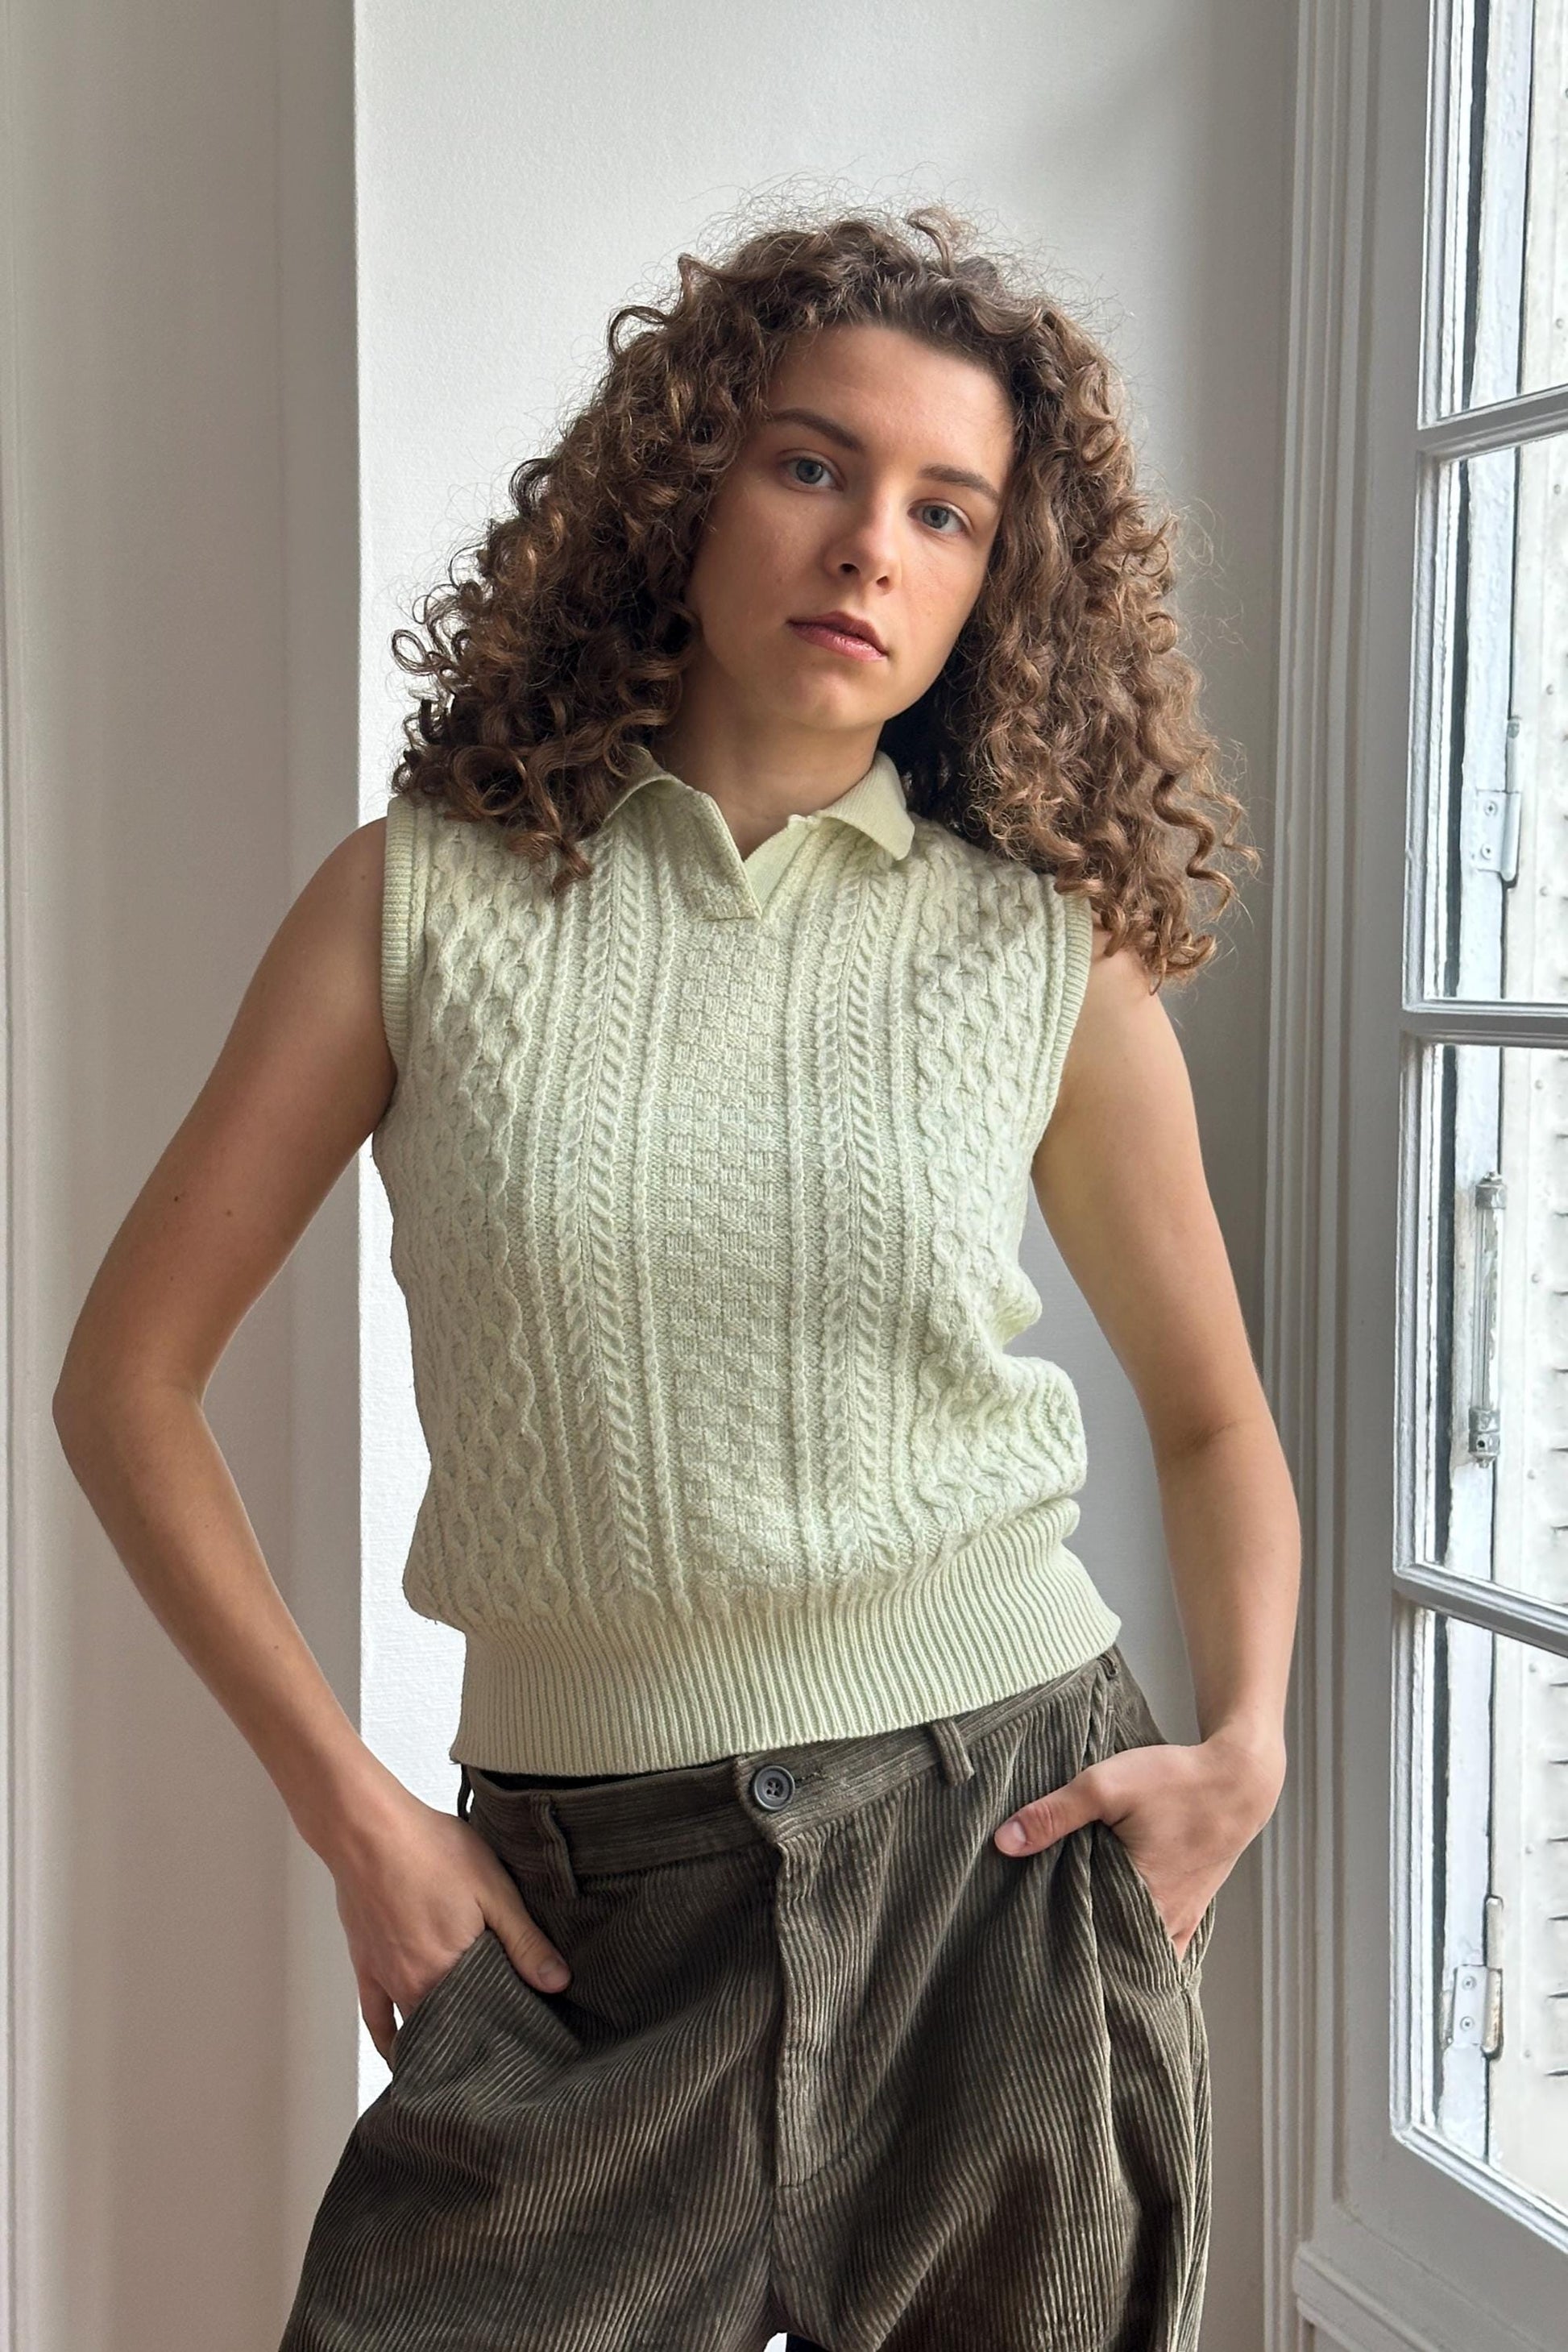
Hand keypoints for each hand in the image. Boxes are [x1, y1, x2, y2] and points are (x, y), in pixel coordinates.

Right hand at [324, 1780, 573, 2064]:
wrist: (368, 1830)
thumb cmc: (431, 1851)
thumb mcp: (493, 1889)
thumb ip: (524, 1941)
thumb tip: (557, 1983)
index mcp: (450, 1972)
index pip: (485, 2022)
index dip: (508, 2029)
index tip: (527, 2037)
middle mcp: (415, 1987)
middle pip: (451, 2029)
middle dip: (475, 2039)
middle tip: (501, 2046)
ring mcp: (386, 1980)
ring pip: (416, 2028)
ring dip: (438, 2042)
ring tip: (463, 2058)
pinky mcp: (365, 1966)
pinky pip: (375, 2019)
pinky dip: (390, 2041)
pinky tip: (402, 2056)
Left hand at [992, 1726, 1284, 1958]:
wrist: (1239, 1780)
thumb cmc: (1175, 1782)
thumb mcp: (1105, 1786)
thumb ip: (1054, 1814)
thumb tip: (1003, 1842)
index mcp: (1139, 1899)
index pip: (1087, 1945)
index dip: (1055, 1947)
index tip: (1024, 1946)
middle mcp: (1163, 1922)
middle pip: (1109, 1952)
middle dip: (1077, 1951)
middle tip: (1035, 1946)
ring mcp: (1180, 1921)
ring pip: (1133, 1951)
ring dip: (1105, 1947)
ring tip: (1067, 1940)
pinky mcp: (1190, 1911)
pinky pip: (1159, 1945)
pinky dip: (1134, 1944)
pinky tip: (1110, 1935)